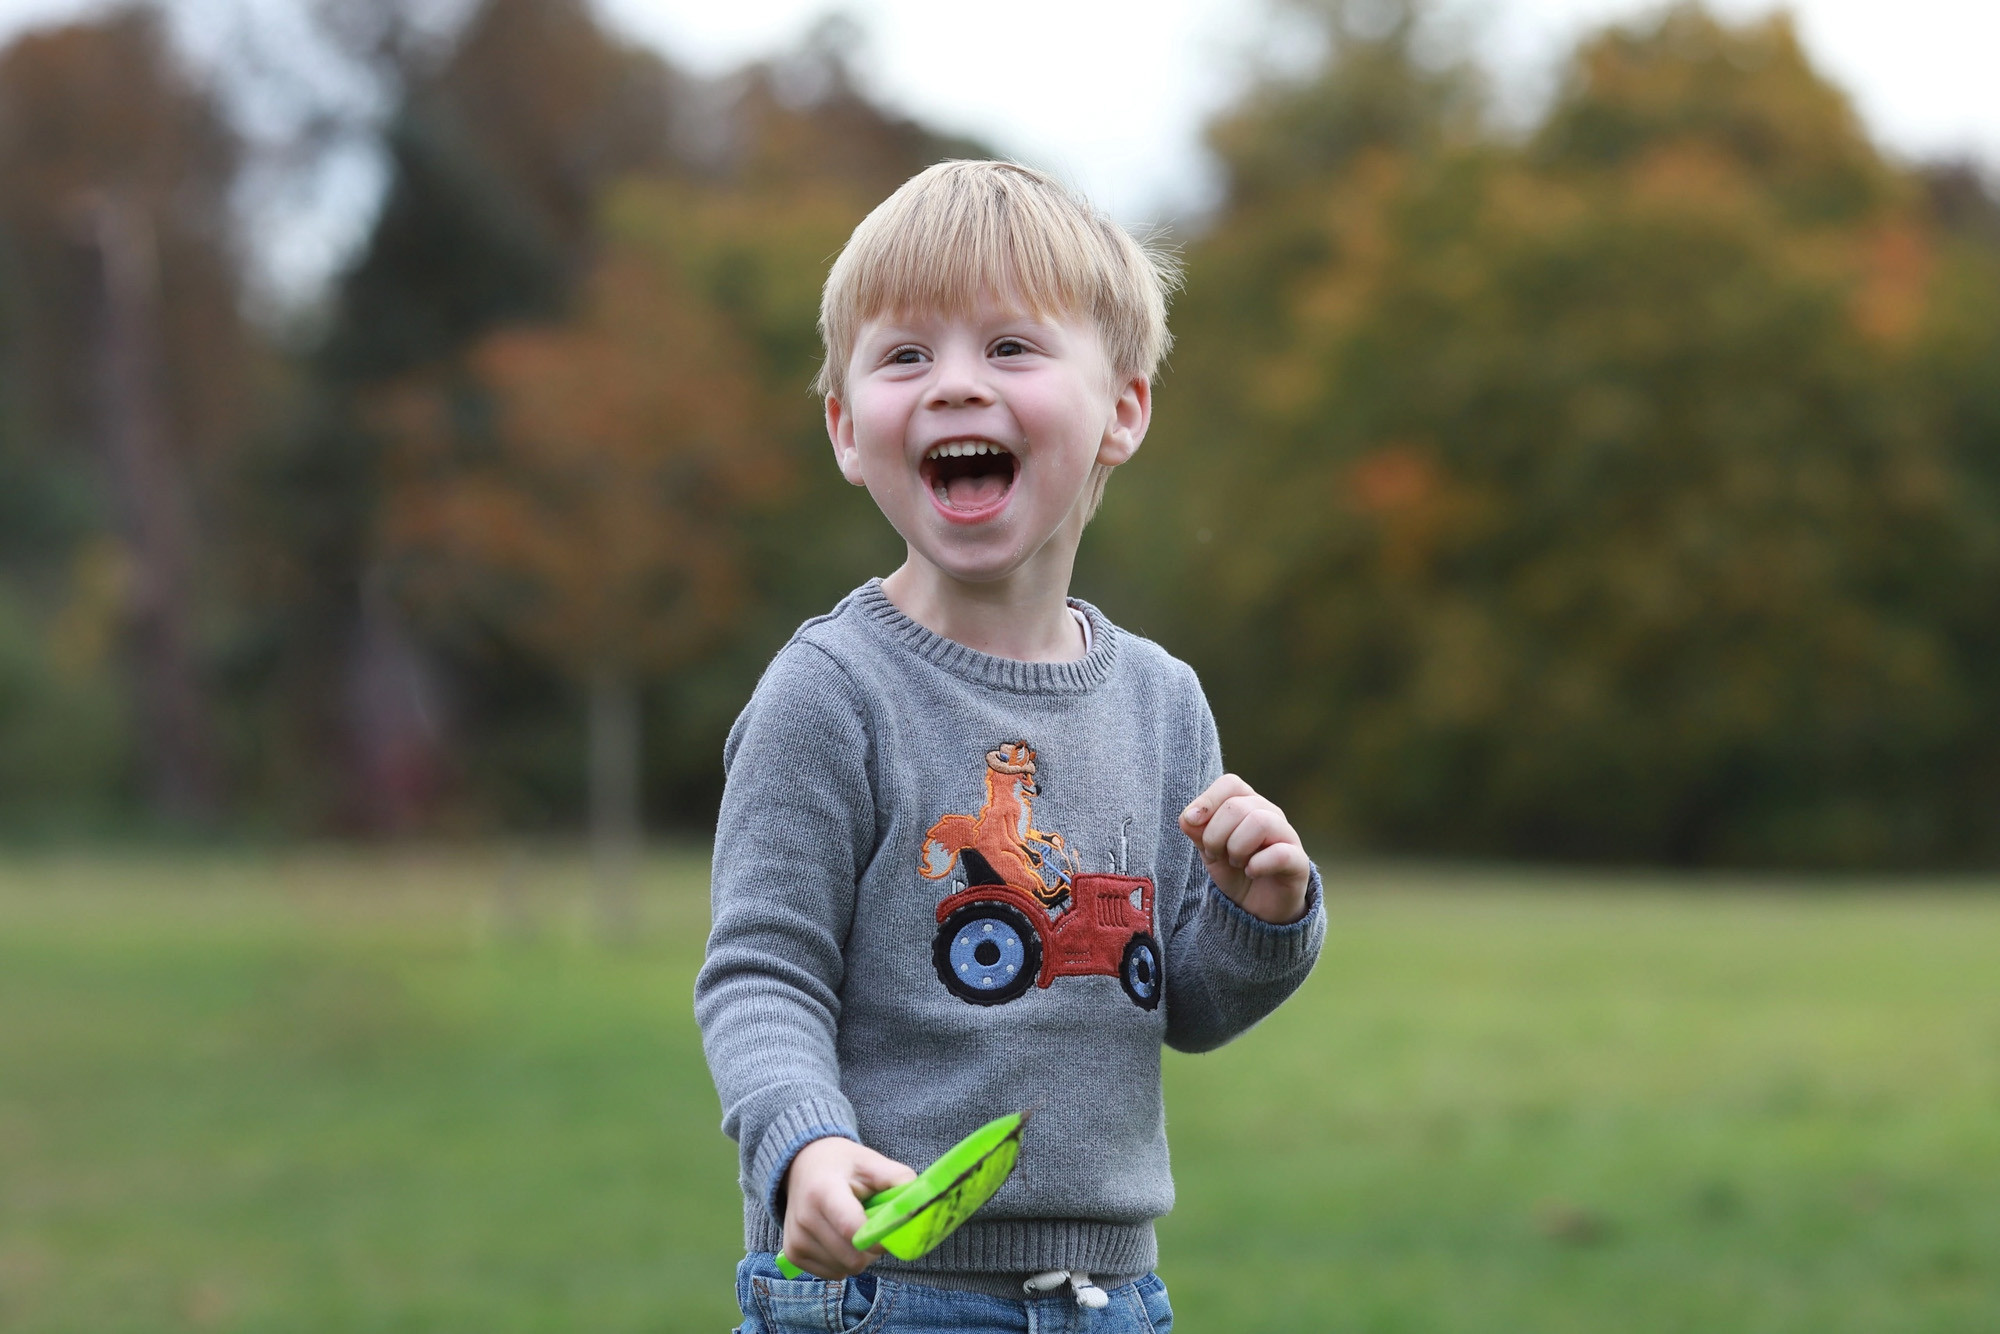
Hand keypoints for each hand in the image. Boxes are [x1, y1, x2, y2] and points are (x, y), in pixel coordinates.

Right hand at [780, 1136, 916, 1278]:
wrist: (802, 1165)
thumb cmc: (843, 1165)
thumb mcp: (871, 1162)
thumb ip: (898, 1179)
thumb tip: (921, 1203)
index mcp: (824, 1191)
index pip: (852, 1229)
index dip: (878, 1238)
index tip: (891, 1232)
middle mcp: (805, 1218)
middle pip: (852, 1257)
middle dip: (872, 1248)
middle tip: (874, 1226)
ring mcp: (796, 1239)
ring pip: (845, 1268)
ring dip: (859, 1256)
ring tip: (855, 1228)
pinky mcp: (793, 1254)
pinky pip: (832, 1273)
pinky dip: (843, 1261)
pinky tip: (840, 1238)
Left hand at [1180, 774, 1311, 923]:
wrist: (1258, 908)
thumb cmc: (1235, 871)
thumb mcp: (1209, 851)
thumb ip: (1198, 832)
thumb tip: (1188, 818)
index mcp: (1248, 805)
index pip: (1230, 784)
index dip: (1207, 801)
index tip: (1192, 823)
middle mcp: (1270, 814)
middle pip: (1237, 806)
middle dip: (1215, 834)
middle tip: (1217, 855)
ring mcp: (1287, 836)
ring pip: (1259, 822)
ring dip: (1237, 847)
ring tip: (1237, 863)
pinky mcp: (1298, 862)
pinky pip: (1280, 853)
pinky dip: (1258, 864)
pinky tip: (1252, 873)